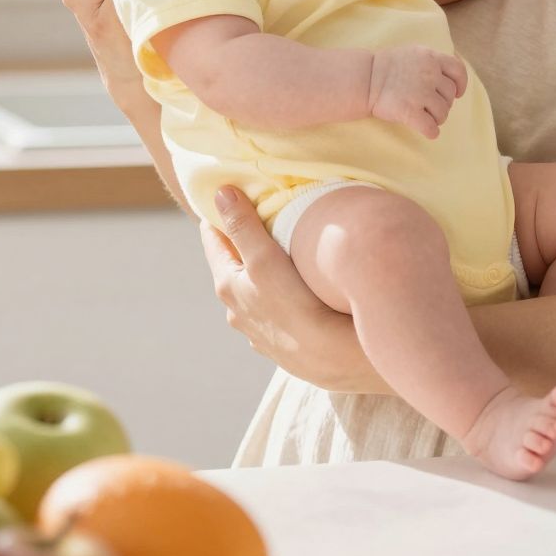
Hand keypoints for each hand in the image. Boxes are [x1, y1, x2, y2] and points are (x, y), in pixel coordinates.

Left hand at [201, 186, 373, 392]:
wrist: (341, 364)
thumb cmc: (300, 310)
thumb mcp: (266, 262)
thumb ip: (243, 228)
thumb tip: (220, 192)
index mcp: (229, 288)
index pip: (214, 241)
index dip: (219, 216)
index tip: (229, 191)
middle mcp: (240, 313)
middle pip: (236, 266)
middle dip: (245, 241)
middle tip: (263, 213)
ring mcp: (263, 333)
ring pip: (258, 290)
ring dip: (266, 271)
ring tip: (286, 250)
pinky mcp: (288, 347)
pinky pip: (279, 310)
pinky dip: (284, 293)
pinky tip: (303, 291)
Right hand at [367, 45, 466, 138]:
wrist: (364, 79)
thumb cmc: (386, 67)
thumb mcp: (412, 53)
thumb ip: (431, 61)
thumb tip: (450, 76)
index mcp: (431, 57)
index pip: (458, 70)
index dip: (461, 84)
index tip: (457, 93)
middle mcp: (429, 74)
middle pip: (450, 95)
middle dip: (443, 103)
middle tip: (429, 106)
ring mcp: (420, 93)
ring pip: (443, 113)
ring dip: (436, 118)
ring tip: (424, 116)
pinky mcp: (410, 111)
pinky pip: (431, 128)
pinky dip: (431, 132)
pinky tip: (426, 130)